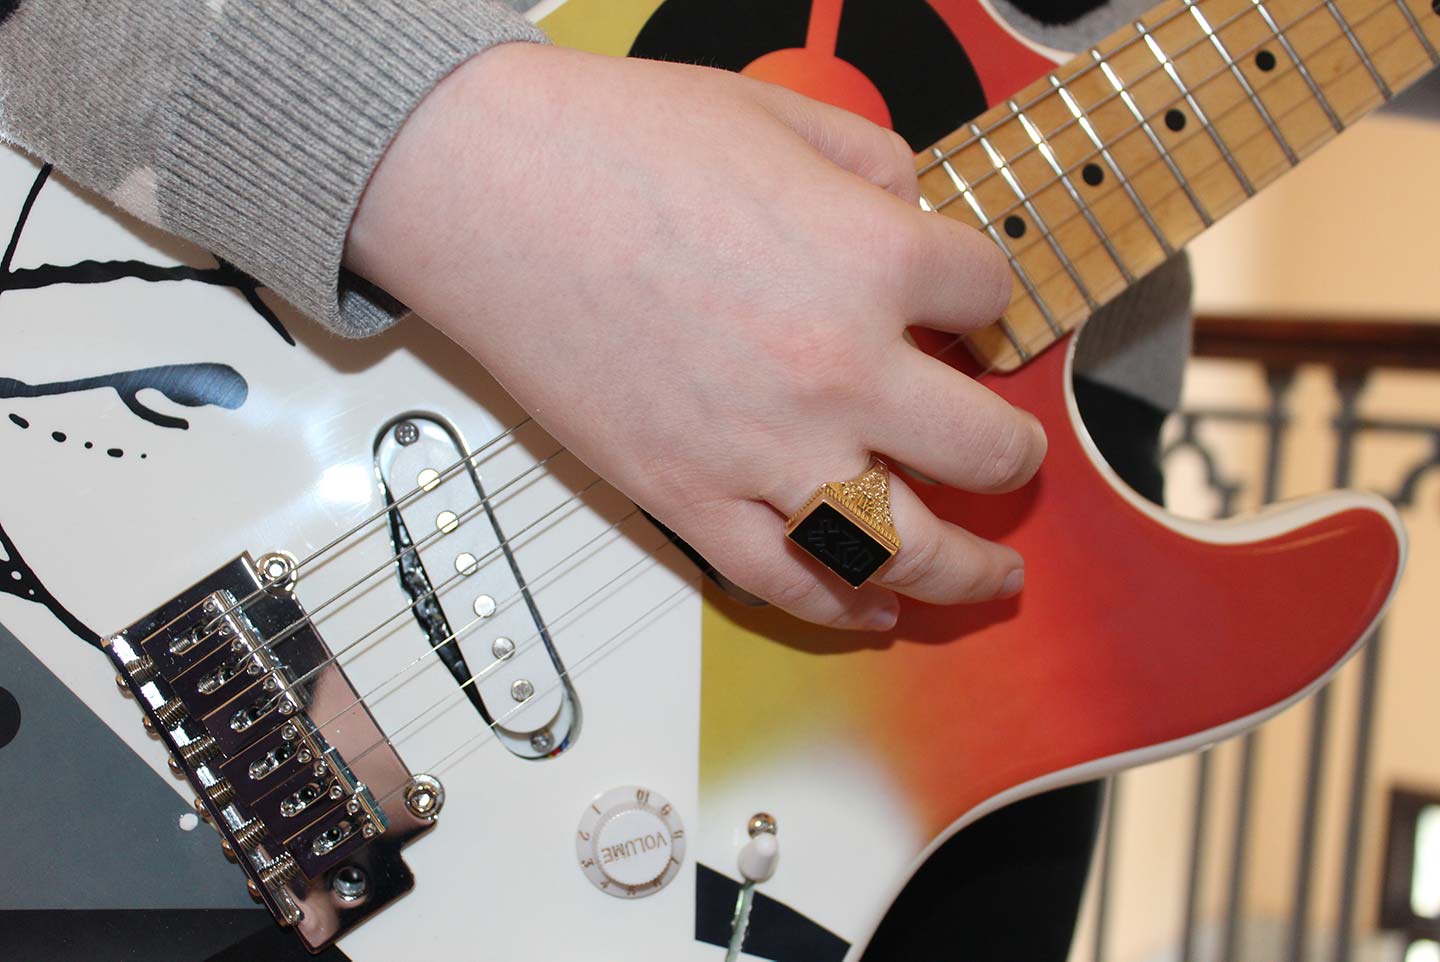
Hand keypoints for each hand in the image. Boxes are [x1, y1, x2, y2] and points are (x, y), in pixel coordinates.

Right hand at [345, 43, 1044, 630]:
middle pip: (986, 445)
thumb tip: (910, 211)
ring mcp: (763, 452)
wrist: (485, 188)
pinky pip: (788, 581)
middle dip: (1014, 451)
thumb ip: (873, 165)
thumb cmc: (612, 142)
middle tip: (1013, 451)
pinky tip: (876, 608)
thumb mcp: (777, 115)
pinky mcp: (686, 500)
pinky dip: (844, 607)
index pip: (985, 294)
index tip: (963, 302)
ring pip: (906, 545)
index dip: (982, 294)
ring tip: (994, 574)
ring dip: (966, 569)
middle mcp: (837, 373)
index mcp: (872, 263)